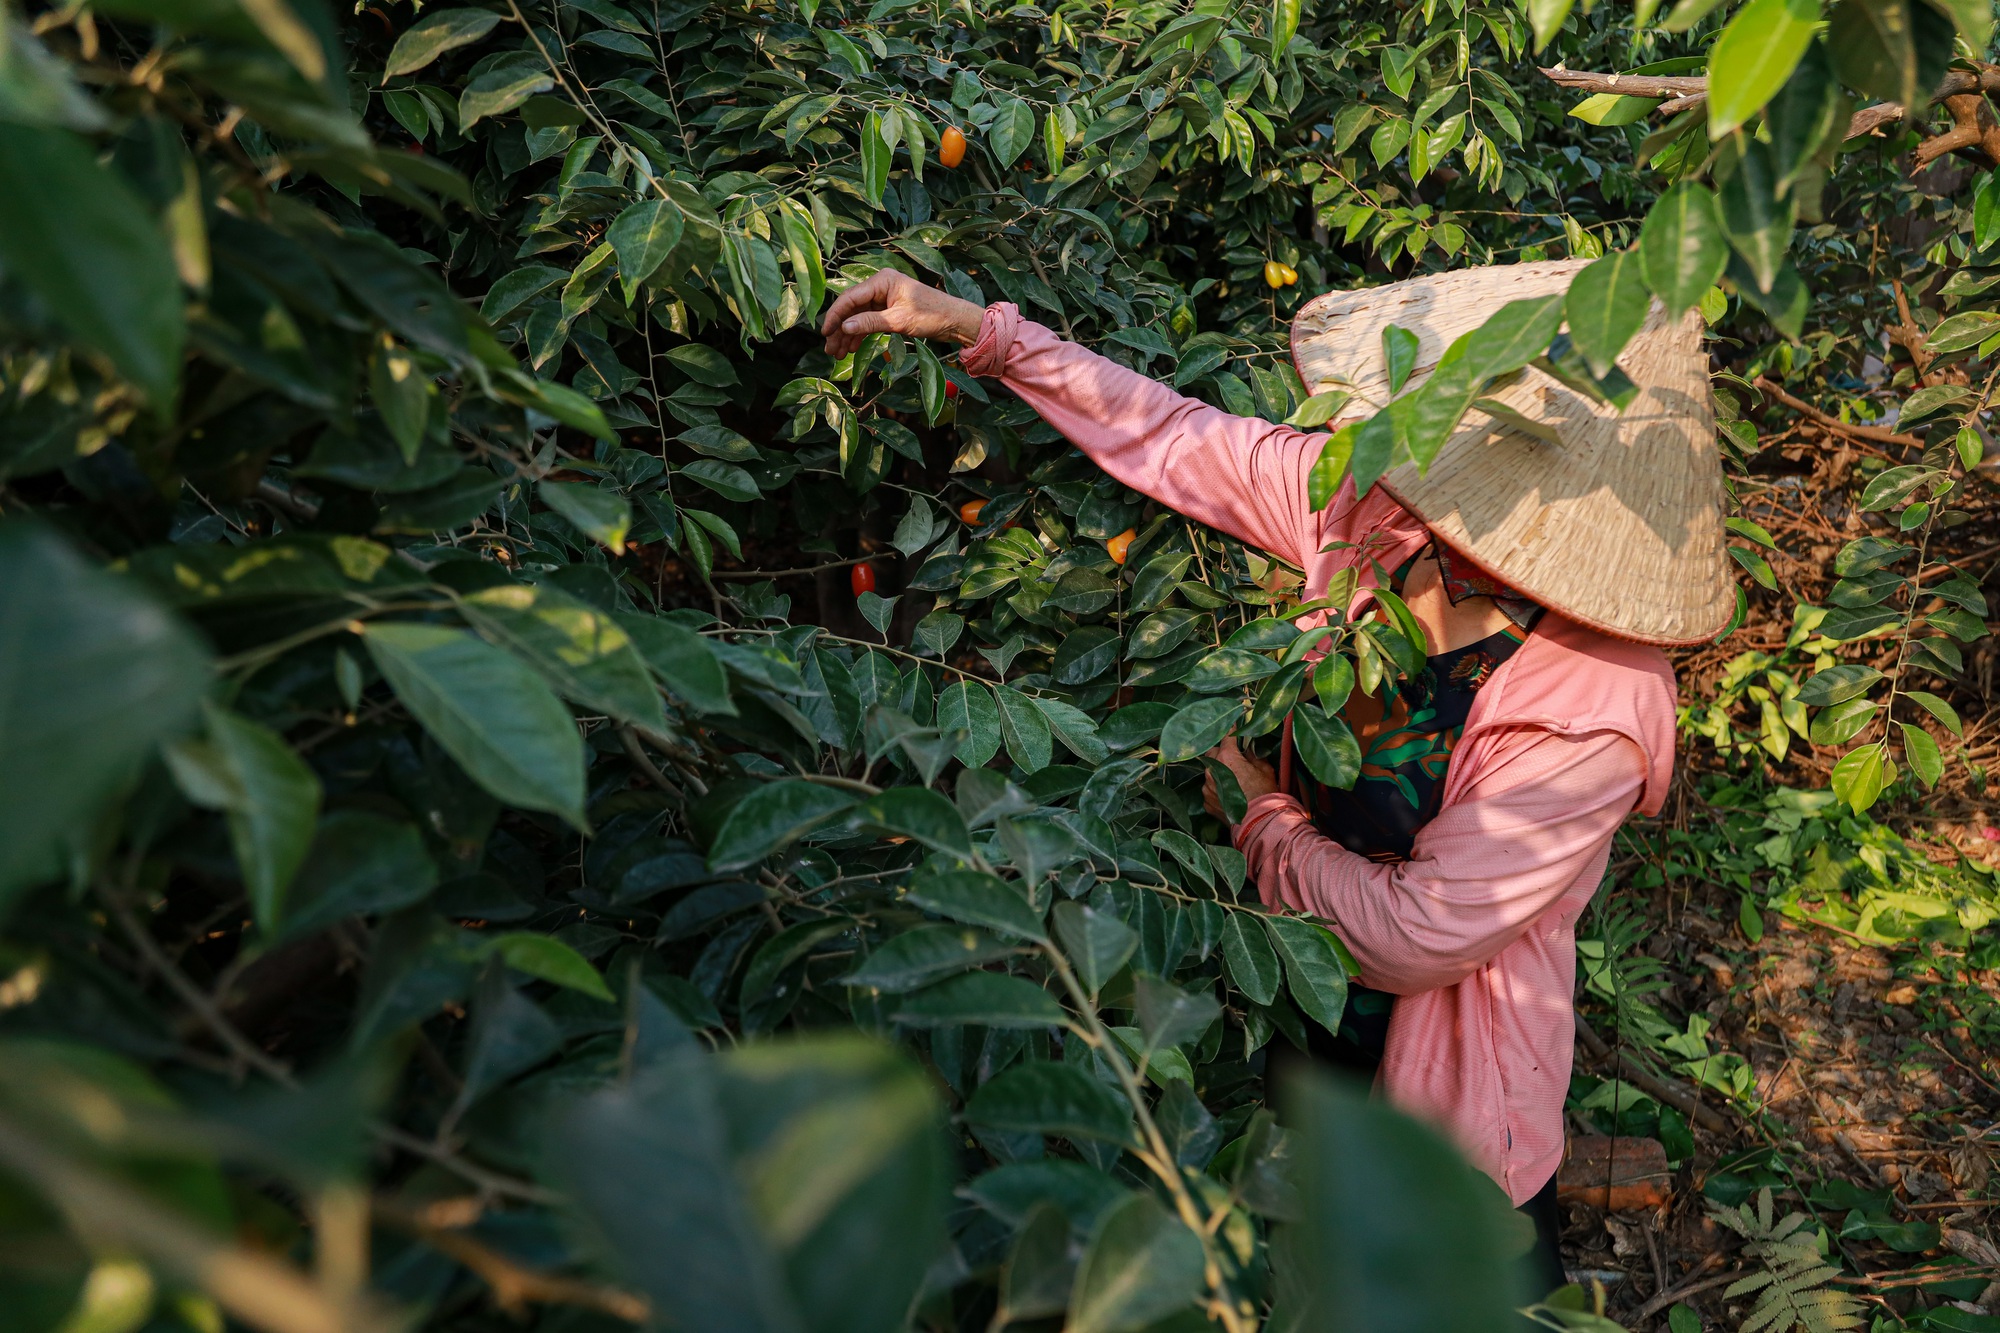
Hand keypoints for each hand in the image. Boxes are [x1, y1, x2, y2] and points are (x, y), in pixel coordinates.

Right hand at [820, 269, 985, 359]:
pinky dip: (860, 334)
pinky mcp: (889, 309)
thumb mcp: (898, 321)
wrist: (954, 320)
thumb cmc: (931, 315)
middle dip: (840, 329)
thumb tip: (844, 327)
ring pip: (858, 316)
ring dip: (848, 335)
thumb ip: (870, 323)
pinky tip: (852, 348)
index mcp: (882, 281)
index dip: (835, 316)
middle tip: (830, 349)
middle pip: (851, 308)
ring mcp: (884, 297)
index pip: (850, 298)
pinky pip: (869, 321)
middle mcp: (880, 286)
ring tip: (838, 354)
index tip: (825, 333)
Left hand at [1201, 737, 1277, 820]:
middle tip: (1232, 755)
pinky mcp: (1206, 802)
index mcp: (1226, 757)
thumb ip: (1253, 755)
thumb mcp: (1265, 769)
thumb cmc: (1264, 793)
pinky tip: (1228, 794)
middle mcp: (1212, 770)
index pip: (1225, 738)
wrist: (1258, 822)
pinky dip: (1217, 789)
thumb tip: (1247, 748)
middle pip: (1212, 753)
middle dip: (1221, 752)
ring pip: (1209, 772)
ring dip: (1218, 772)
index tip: (1233, 728)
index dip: (1230, 732)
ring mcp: (1207, 787)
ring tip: (1231, 778)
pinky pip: (1210, 790)